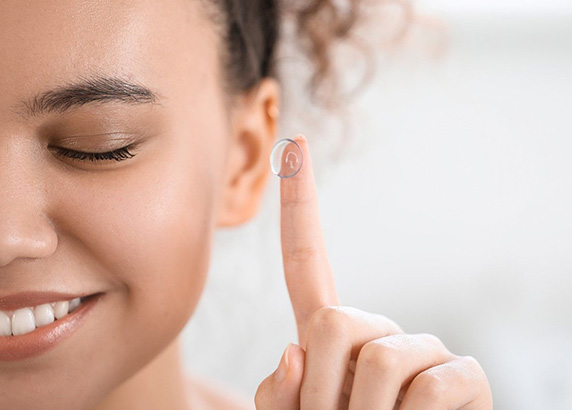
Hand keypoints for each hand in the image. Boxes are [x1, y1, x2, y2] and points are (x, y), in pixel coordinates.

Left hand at [255, 135, 492, 409]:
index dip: (299, 206)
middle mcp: (378, 333)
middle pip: (332, 321)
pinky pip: (429, 388)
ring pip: (379, 357)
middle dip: (322, 391)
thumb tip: (292, 347)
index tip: (292, 145)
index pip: (307, 265)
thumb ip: (280, 396)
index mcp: (329, 341)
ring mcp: (424, 351)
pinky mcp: (466, 377)